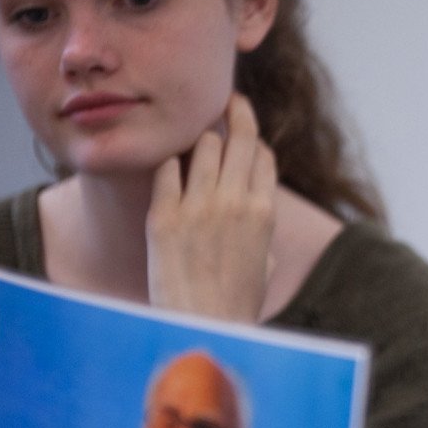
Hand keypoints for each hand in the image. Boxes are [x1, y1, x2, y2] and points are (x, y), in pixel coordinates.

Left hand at [147, 93, 276, 321]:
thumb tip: (254, 203)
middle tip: (224, 100)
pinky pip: (165, 169)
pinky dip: (168, 162)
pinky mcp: (164, 216)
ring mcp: (198, 207)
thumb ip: (260, 224)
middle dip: (232, 113)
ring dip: (199, 136)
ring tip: (193, 131)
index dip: (252, 136)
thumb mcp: (264, 260)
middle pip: (236, 138)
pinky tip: (166, 161)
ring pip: (201, 145)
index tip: (242, 124)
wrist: (204, 328)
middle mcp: (235, 202)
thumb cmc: (237, 302)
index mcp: (264, 211)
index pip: (261, 154)